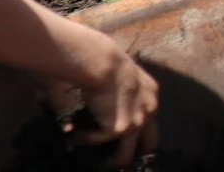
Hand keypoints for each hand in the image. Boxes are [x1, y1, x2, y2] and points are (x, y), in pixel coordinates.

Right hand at [75, 47, 158, 167]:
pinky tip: (73, 132)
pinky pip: (98, 141)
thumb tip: (98, 108)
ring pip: (126, 156)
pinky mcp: (122, 129)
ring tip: (93, 163)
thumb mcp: (119, 77)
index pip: (150, 122)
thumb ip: (116, 95)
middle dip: (131, 153)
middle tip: (111, 158)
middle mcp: (150, 109)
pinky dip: (83, 139)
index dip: (137, 134)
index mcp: (150, 94)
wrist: (101, 61)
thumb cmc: (103, 61)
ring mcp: (139, 121)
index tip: (119, 139)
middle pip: (148, 144)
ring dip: (108, 161)